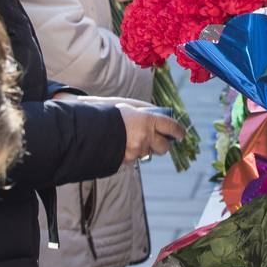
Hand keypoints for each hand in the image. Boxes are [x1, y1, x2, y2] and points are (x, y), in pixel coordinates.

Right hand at [59, 95, 186, 161]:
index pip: (171, 127)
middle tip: (157, 139)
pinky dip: (131, 153)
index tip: (181, 133)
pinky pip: (134, 158)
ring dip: (144, 148)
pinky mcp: (126, 161)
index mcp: (147, 120)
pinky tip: (121, 145)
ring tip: (130, 138)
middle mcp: (144, 137)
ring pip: (148, 153)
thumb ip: (145, 110)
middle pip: (164, 147)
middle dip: (162, 144)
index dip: (178, 131)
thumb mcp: (128, 106)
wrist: (86, 130)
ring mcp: (135, 151)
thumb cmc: (107, 113)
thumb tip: (158, 113)